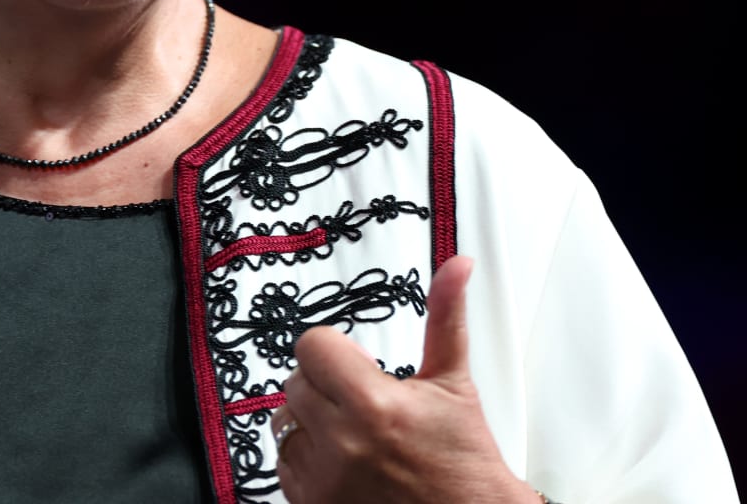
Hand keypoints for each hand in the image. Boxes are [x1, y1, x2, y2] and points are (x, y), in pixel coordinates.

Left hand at [272, 256, 537, 503]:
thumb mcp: (454, 382)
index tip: (360, 366)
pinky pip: (284, 463)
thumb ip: (445, 317)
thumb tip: (456, 266)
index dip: (337, 352)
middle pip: (296, 383)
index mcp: (373, 404)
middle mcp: (341, 443)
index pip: (312, 347)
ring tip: (355, 434)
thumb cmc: (463, 461)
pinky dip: (307, 459)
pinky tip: (345, 462)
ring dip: (312, 422)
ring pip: (285, 422)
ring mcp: (322, 480)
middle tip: (364, 401)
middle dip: (326, 386)